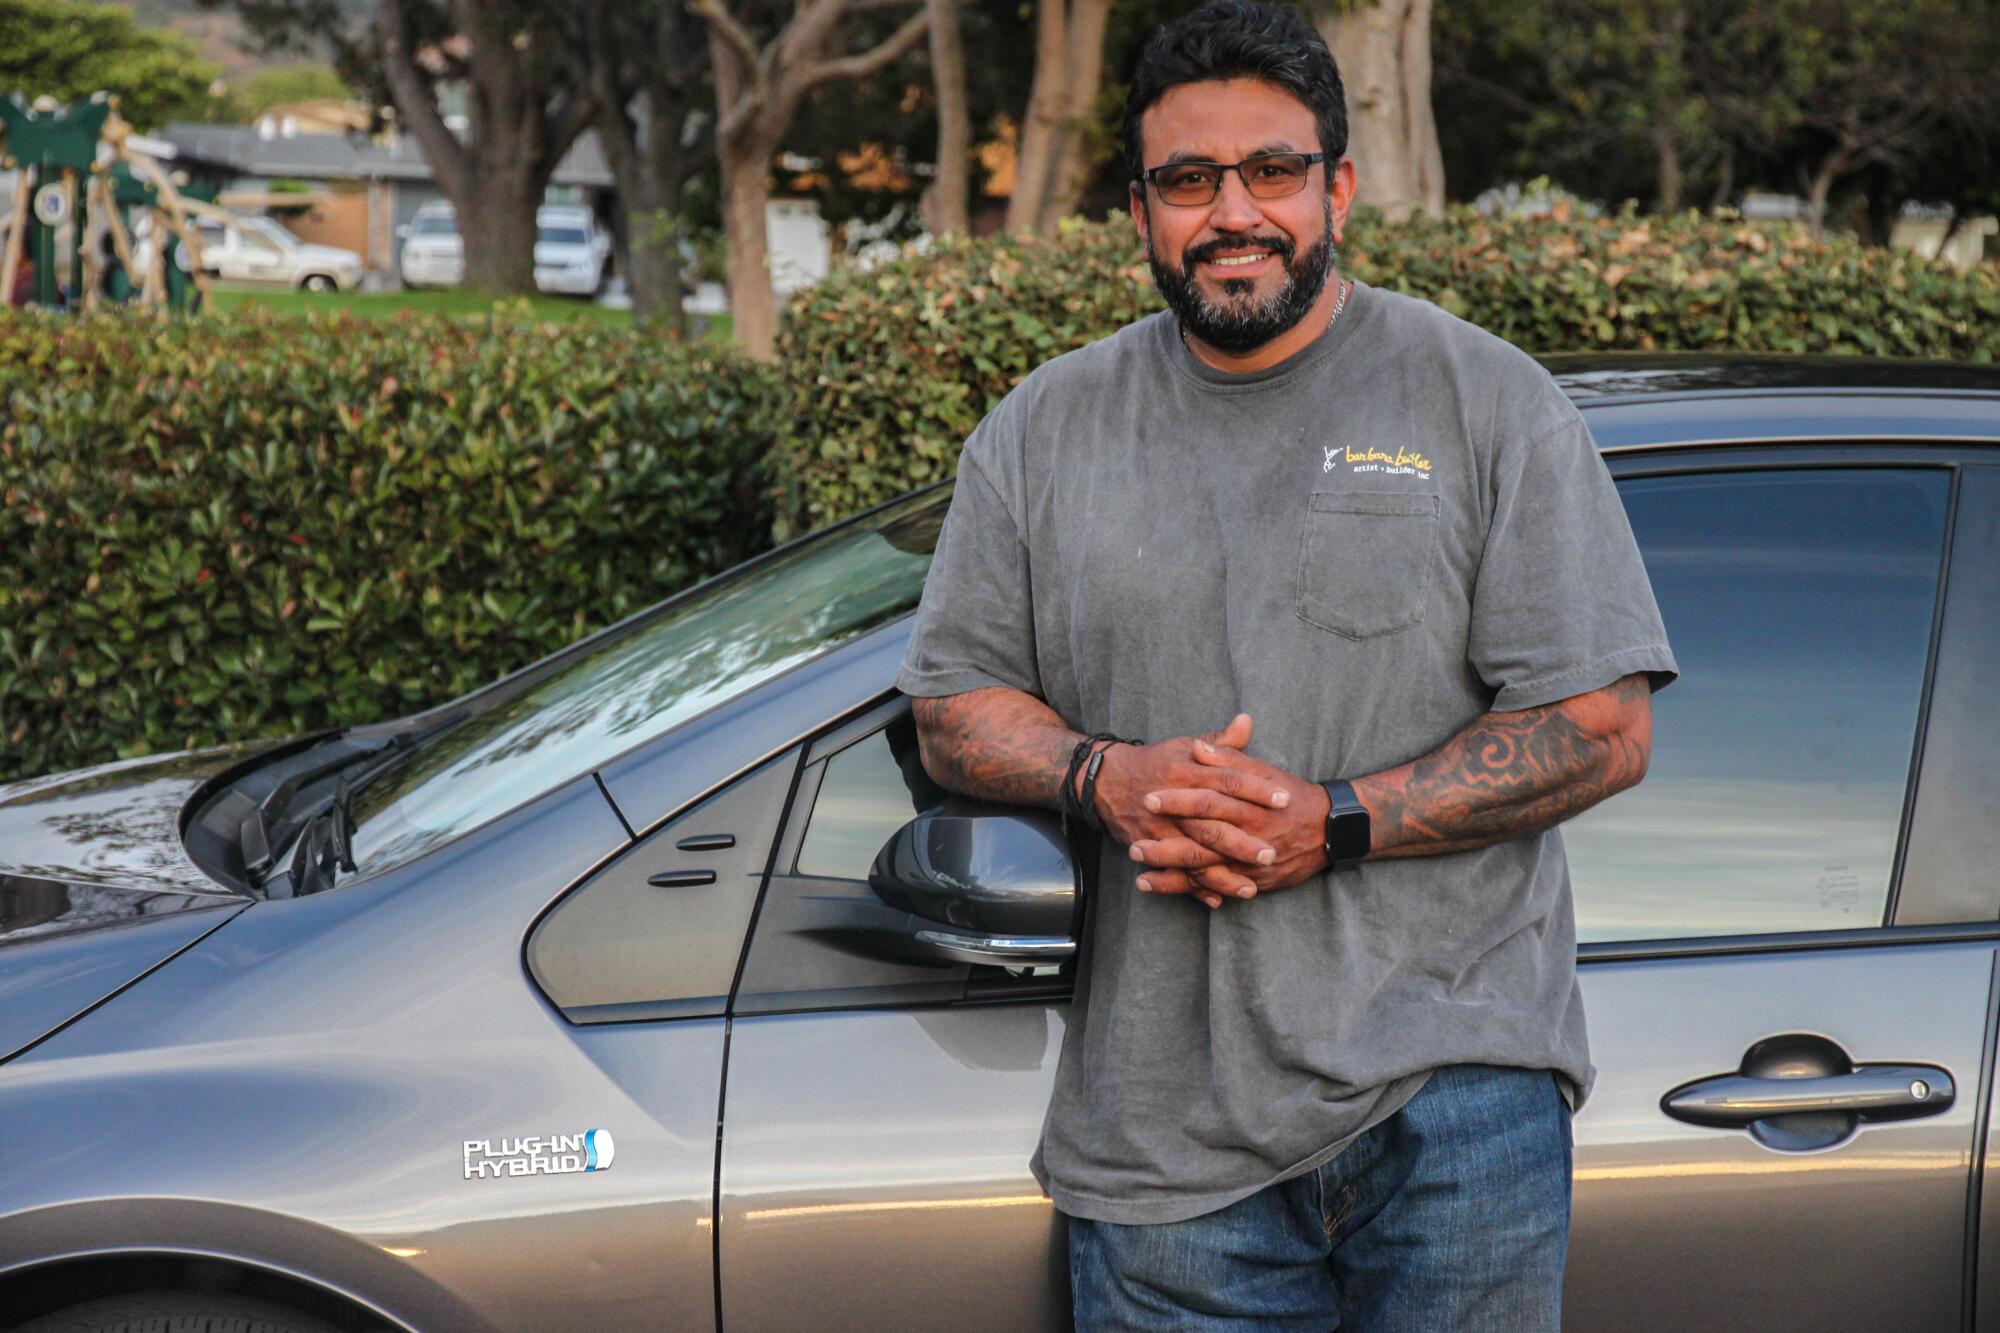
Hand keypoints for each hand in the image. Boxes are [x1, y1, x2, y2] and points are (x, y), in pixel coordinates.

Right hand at [1090, 714, 1291, 909]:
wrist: (1106, 781)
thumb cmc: (1155, 762)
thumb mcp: (1185, 746)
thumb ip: (1221, 742)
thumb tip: (1247, 721)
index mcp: (1187, 771)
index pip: (1227, 780)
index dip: (1256, 789)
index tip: (1284, 799)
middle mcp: (1174, 801)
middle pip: (1212, 824)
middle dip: (1242, 842)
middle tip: (1272, 854)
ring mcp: (1159, 828)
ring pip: (1194, 855)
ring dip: (1222, 874)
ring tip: (1250, 888)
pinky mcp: (1148, 846)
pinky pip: (1173, 871)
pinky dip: (1194, 888)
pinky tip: (1218, 899)